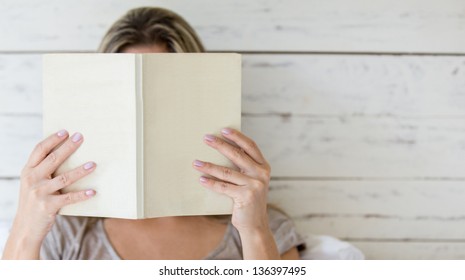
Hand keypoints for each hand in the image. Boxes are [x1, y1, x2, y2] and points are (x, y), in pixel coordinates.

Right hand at [3, 129, 95, 258]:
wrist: (25, 228)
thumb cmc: (34, 201)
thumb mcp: (33, 183)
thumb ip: (43, 169)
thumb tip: (64, 152)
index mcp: (28, 171)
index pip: (39, 150)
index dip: (52, 139)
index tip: (65, 132)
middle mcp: (32, 179)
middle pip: (53, 159)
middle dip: (68, 147)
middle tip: (81, 137)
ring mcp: (39, 193)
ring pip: (64, 178)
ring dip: (80, 171)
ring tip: (93, 164)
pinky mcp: (48, 206)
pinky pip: (69, 198)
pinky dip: (82, 195)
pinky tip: (93, 191)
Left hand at [192, 128, 270, 233]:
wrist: (255, 224)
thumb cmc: (248, 199)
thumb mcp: (251, 180)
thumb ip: (244, 167)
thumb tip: (223, 148)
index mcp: (263, 166)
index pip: (250, 146)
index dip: (237, 137)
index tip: (223, 129)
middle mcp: (261, 174)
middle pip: (237, 155)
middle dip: (220, 145)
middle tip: (206, 138)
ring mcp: (255, 185)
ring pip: (227, 172)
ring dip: (209, 166)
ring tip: (196, 162)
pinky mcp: (246, 197)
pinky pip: (224, 187)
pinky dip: (211, 183)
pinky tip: (201, 179)